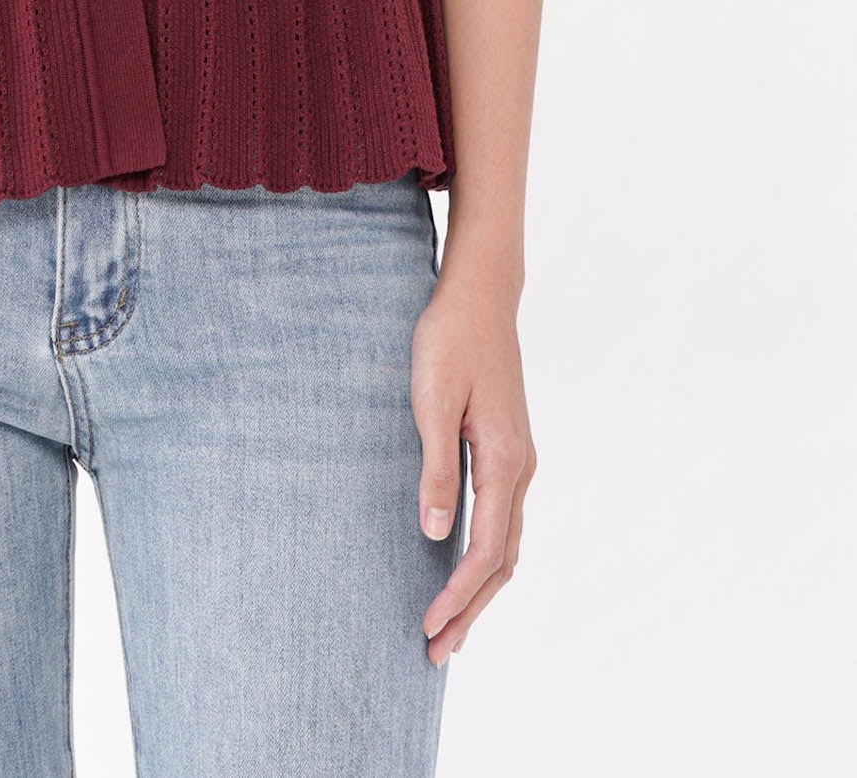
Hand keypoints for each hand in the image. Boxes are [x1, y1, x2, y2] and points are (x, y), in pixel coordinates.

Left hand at [410, 267, 536, 664]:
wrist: (480, 294)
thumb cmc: (450, 339)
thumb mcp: (432, 400)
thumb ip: (436, 468)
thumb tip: (434, 535)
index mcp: (504, 461)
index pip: (486, 550)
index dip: (458, 595)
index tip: (429, 628)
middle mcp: (519, 467)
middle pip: (502, 561)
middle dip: (470, 611)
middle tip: (436, 654)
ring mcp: (516, 459)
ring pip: (506, 545)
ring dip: (478, 590)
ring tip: (449, 629)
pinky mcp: (505, 450)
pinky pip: (501, 520)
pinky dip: (484, 558)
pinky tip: (461, 569)